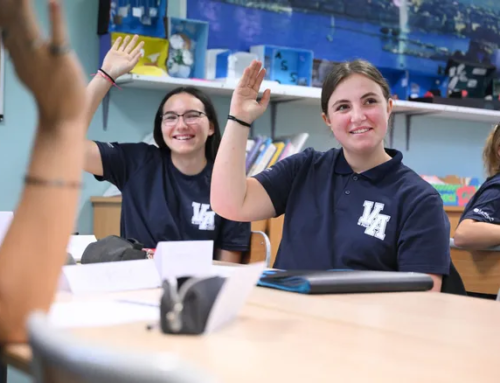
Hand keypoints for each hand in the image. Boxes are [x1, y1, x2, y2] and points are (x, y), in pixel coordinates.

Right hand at [2, 0, 85, 124]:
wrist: (62, 119)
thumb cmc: (50, 96)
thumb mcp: (28, 73)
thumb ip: (19, 56)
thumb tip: (8, 40)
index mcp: (18, 57)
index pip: (5, 28)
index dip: (3, 12)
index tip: (3, 2)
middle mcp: (25, 54)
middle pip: (12, 23)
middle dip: (9, 5)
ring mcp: (42, 57)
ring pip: (29, 26)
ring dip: (23, 5)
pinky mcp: (61, 60)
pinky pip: (57, 35)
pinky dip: (55, 18)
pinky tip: (53, 1)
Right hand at [101, 35, 143, 79]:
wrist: (109, 71)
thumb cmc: (120, 70)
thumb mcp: (130, 66)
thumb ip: (135, 59)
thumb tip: (141, 53)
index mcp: (129, 59)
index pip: (135, 51)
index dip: (139, 46)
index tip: (143, 42)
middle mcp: (124, 55)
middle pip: (130, 46)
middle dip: (134, 41)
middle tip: (137, 35)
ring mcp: (118, 53)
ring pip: (123, 45)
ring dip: (126, 41)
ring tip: (129, 36)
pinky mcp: (112, 52)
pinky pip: (116, 45)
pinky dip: (118, 41)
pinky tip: (120, 38)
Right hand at [229, 60, 270, 123]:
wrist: (243, 118)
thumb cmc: (252, 114)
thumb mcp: (262, 106)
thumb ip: (266, 97)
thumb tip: (268, 89)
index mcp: (253, 94)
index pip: (257, 82)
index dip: (260, 76)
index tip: (264, 69)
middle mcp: (247, 91)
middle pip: (252, 78)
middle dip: (256, 70)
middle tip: (259, 62)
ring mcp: (242, 90)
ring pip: (248, 77)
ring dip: (251, 69)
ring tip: (255, 62)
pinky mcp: (237, 90)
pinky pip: (242, 80)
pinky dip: (245, 74)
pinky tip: (248, 68)